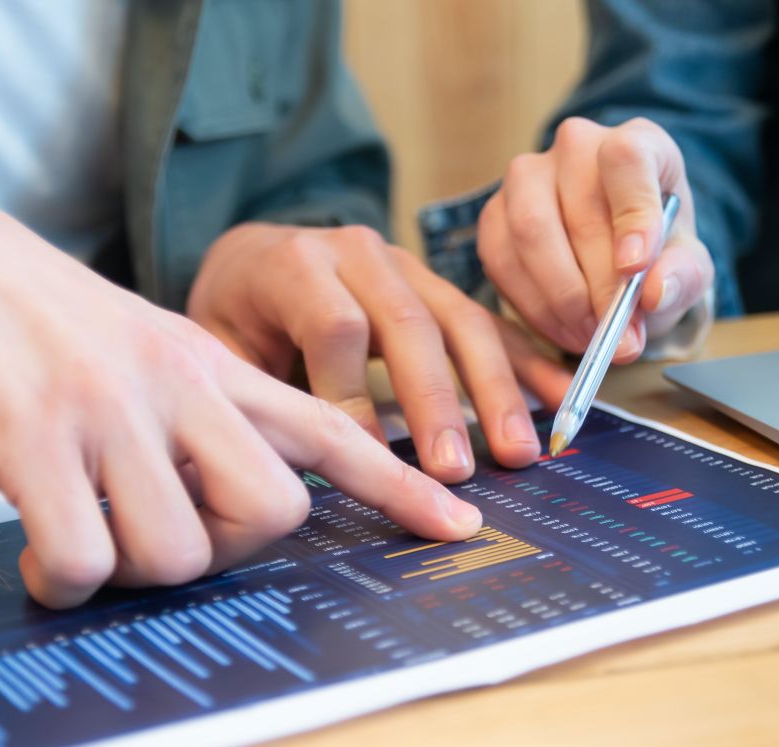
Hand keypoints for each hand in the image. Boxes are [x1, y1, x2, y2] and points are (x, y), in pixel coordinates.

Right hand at [0, 165, 483, 607]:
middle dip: (224, 548)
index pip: (326, 424)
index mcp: (204, 359)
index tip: (453, 524)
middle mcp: (173, 383)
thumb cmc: (17, 307)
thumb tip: (212, 498)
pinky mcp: (33, 444)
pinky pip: (85, 561)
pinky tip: (38, 551)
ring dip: (128, 569)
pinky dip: (62, 578)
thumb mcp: (132, 337)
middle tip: (160, 529)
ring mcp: (106, 412)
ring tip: (81, 534)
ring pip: (177, 553)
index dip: (394, 482)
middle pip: (271, 513)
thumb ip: (187, 403)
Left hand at [186, 223, 572, 482]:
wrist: (252, 260)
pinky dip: (528, 363)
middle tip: (451, 470)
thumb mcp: (215, 349)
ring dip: (494, 391)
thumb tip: (270, 466)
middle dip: (434, 402)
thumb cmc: (232, 318)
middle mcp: (357, 253)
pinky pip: (491, 323)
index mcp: (293, 264)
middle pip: (408, 323)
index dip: (351, 397)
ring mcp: (406, 266)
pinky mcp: (439, 287)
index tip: (368, 462)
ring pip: (460, 320)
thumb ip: (244, 392)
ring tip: (516, 453)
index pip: (336, 326)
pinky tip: (563, 398)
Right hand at [479, 117, 713, 361]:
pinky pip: (502, 260)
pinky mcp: (495, 212)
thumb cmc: (654, 250)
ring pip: (531, 232)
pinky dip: (533, 305)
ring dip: (562, 298)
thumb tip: (655, 292)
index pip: (627, 158)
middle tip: (618, 336)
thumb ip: (682, 275)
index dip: (631, 213)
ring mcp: (528, 175)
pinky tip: (563, 327)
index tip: (635, 267)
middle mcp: (577, 146)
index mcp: (639, 142)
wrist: (615, 254)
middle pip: (578, 209)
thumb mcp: (686, 265)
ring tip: (591, 336)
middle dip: (599, 285)